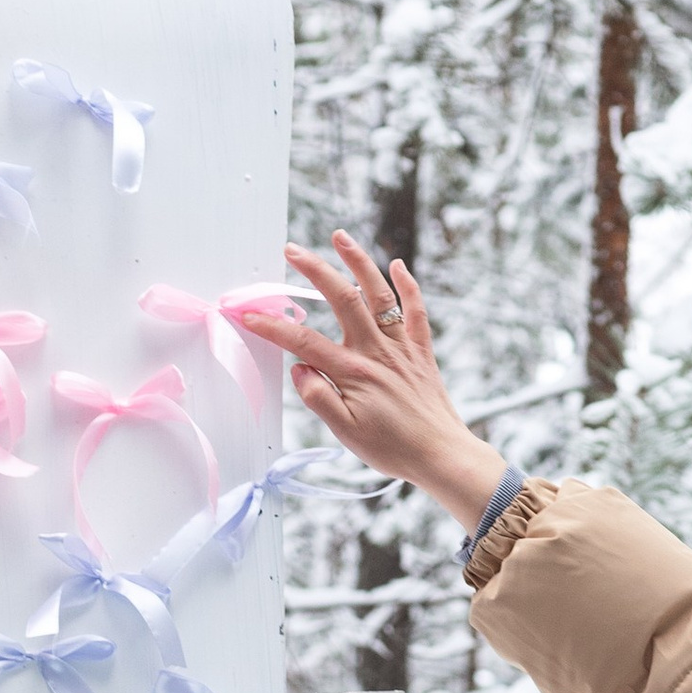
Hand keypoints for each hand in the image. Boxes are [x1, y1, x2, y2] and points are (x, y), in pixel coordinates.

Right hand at [253, 230, 506, 528]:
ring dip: (359, 262)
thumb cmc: (393, 449)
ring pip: (379, 294)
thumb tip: (299, 370)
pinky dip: (408, 286)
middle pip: (342, 299)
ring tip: (340, 237)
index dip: (273, 326)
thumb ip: (320, 399)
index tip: (249, 314)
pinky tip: (397, 265)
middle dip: (314, 270)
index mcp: (354, 372)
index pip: (305, 341)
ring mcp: (401, 347)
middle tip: (292, 250)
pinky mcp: (421, 351)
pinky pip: (416, 311)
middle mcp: (377, 351)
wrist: (441, 455)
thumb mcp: (347, 433)